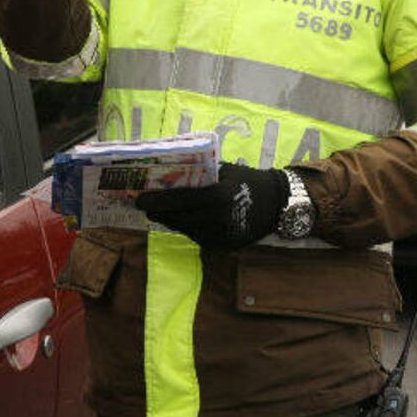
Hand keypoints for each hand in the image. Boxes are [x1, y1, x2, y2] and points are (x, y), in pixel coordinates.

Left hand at [134, 163, 288, 248]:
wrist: (277, 203)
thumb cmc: (247, 180)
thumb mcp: (225, 170)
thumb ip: (201, 174)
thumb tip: (170, 171)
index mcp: (221, 195)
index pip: (184, 199)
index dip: (160, 200)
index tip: (140, 198)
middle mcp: (221, 218)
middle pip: (181, 218)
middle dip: (160, 212)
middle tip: (143, 205)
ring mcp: (223, 235)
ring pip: (187, 230)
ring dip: (171, 221)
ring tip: (158, 211)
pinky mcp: (224, 246)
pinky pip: (198, 237)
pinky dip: (187, 228)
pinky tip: (179, 220)